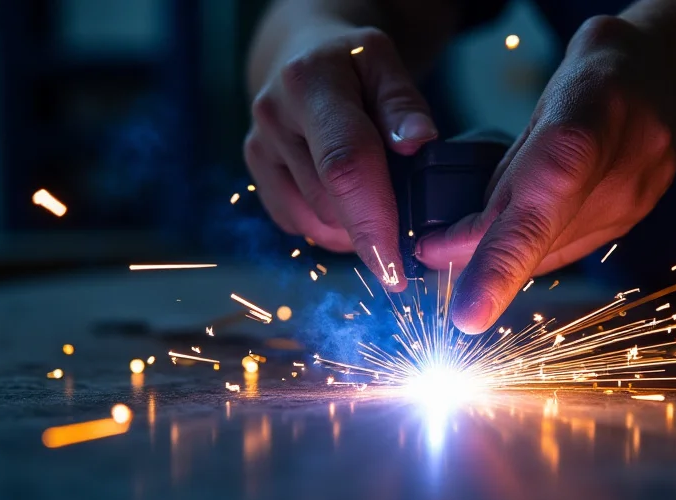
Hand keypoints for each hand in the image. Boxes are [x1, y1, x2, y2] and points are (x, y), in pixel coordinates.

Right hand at [244, 25, 437, 289]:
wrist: (302, 55)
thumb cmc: (353, 64)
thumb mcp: (386, 63)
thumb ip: (404, 104)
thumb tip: (419, 143)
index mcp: (310, 83)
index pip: (344, 165)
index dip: (372, 222)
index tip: (396, 268)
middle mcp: (274, 116)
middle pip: (330, 203)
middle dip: (374, 224)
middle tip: (407, 210)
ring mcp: (259, 148)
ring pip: (314, 223)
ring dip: (353, 228)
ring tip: (376, 193)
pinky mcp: (256, 175)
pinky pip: (300, 226)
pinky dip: (331, 226)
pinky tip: (346, 197)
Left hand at [416, 16, 675, 332]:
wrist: (666, 69)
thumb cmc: (595, 75)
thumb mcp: (543, 104)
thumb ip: (509, 175)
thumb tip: (462, 241)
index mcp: (591, 123)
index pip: (539, 207)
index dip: (499, 265)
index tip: (468, 315)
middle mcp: (623, 170)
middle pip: (540, 239)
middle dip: (482, 256)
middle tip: (432, 251)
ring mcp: (637, 201)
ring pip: (554, 252)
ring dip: (508, 253)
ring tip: (468, 232)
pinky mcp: (638, 218)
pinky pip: (573, 247)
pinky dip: (538, 243)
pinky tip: (519, 228)